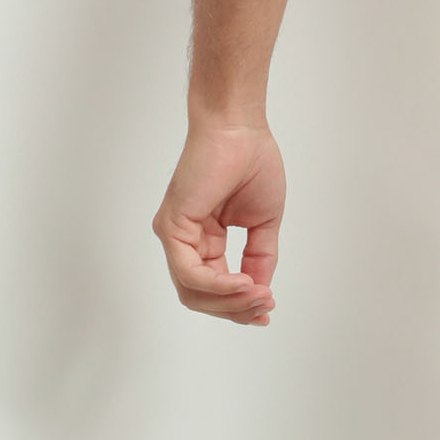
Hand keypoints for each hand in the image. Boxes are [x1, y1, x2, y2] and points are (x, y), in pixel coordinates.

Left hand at [153, 120, 285, 325]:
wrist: (240, 128)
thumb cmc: (251, 161)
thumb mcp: (263, 221)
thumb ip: (260, 256)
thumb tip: (260, 292)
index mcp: (205, 240)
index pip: (215, 286)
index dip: (240, 305)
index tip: (268, 310)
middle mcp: (185, 241)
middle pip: (201, 297)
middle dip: (235, 309)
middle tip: (265, 307)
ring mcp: (175, 235)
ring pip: (192, 291)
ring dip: (229, 301)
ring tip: (259, 296)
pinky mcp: (172, 227)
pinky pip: (189, 271)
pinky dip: (217, 284)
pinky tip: (243, 283)